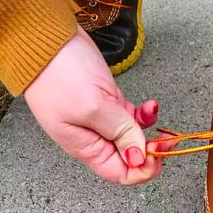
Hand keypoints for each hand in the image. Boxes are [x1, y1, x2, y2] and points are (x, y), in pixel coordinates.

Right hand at [24, 26, 164, 183]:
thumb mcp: (92, 107)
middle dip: (151, 151)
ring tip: (156, 117)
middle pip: (130, 158)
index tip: (157, 153)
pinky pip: (132, 118)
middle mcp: (94, 139)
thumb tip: (139, 159)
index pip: (120, 174)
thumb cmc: (59, 73)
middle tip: (165, 138)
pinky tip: (150, 105)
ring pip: (134, 138)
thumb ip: (119, 133)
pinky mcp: (108, 103)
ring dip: (150, 132)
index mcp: (86, 148)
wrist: (46, 38)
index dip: (142, 169)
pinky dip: (144, 114)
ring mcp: (102, 121)